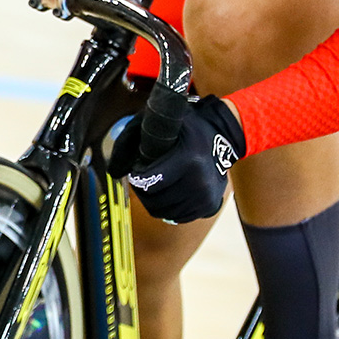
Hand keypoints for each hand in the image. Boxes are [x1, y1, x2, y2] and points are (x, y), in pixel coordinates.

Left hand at [111, 94, 246, 224]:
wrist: (224, 135)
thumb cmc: (187, 126)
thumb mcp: (158, 121)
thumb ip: (130, 141)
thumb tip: (114, 171)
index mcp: (188, 160)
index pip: (149, 182)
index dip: (137, 177)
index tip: (138, 169)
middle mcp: (200, 182)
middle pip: (155, 201)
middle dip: (143, 190)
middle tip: (146, 177)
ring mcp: (206, 198)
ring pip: (164, 212)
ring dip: (156, 200)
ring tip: (159, 183)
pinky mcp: (210, 207)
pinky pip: (178, 217)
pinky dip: (170, 207)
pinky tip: (172, 191)